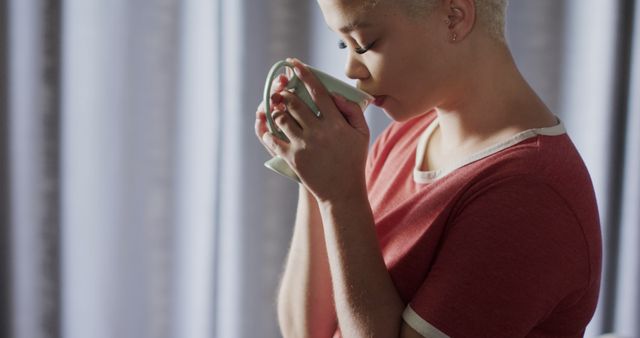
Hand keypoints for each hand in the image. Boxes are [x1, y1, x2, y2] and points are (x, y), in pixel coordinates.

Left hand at [261, 58, 369, 202]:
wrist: (342, 192)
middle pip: (294, 102)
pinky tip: (270, 126)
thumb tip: (334, 94)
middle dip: (285, 93)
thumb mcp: (362, 134)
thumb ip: (352, 110)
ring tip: (277, 107)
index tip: (294, 63)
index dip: (304, 74)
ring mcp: (303, 145)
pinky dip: (269, 130)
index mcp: (336, 123)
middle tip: (282, 89)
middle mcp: (318, 131)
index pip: (317, 91)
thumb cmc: (353, 161)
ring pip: (282, 118)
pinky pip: (274, 139)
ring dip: (277, 110)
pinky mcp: (292, 158)